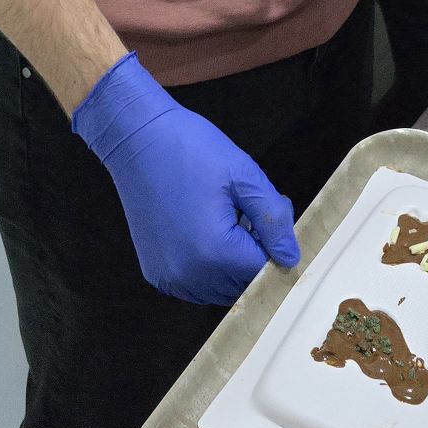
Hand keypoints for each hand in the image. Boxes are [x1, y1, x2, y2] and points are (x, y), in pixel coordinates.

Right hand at [73, 53, 299, 302]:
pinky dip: (207, 268)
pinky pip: (195, 285)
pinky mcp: (155, 274)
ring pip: (220, 288)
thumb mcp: (243, 175)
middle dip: (254, 253)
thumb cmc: (192, 149)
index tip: (271, 216)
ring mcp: (169, 278)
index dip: (275, 244)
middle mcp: (190, 276)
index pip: (264, 270)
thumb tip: (290, 257)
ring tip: (227, 219)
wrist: (137, 139)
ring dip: (232, 264)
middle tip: (249, 211)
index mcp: (215, 253)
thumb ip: (272, 219)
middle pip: (243, 283)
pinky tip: (204, 231)